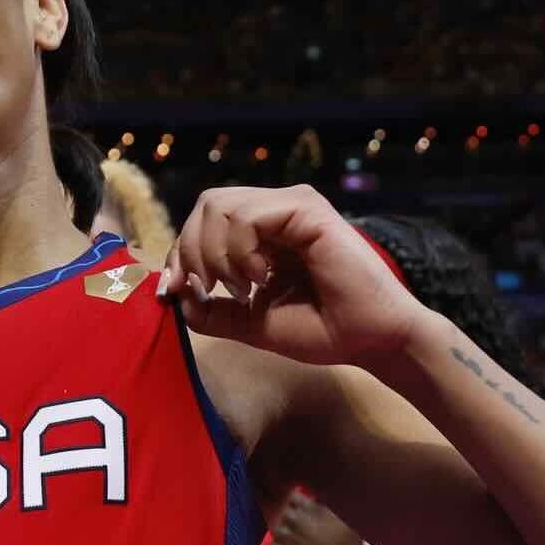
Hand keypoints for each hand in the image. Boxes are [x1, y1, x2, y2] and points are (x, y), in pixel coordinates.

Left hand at [160, 185, 428, 367]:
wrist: (372, 339)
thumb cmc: (323, 330)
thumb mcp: (251, 322)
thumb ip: (212, 310)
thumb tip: (174, 294)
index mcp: (263, 232)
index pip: (204, 222)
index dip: (179, 255)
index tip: (173, 293)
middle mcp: (276, 210)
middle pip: (206, 205)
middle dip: (189, 250)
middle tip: (206, 289)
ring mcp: (292, 205)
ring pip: (218, 205)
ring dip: (213, 253)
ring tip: (239, 288)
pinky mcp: (306, 209)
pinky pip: (247, 216)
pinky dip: (239, 251)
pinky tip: (258, 278)